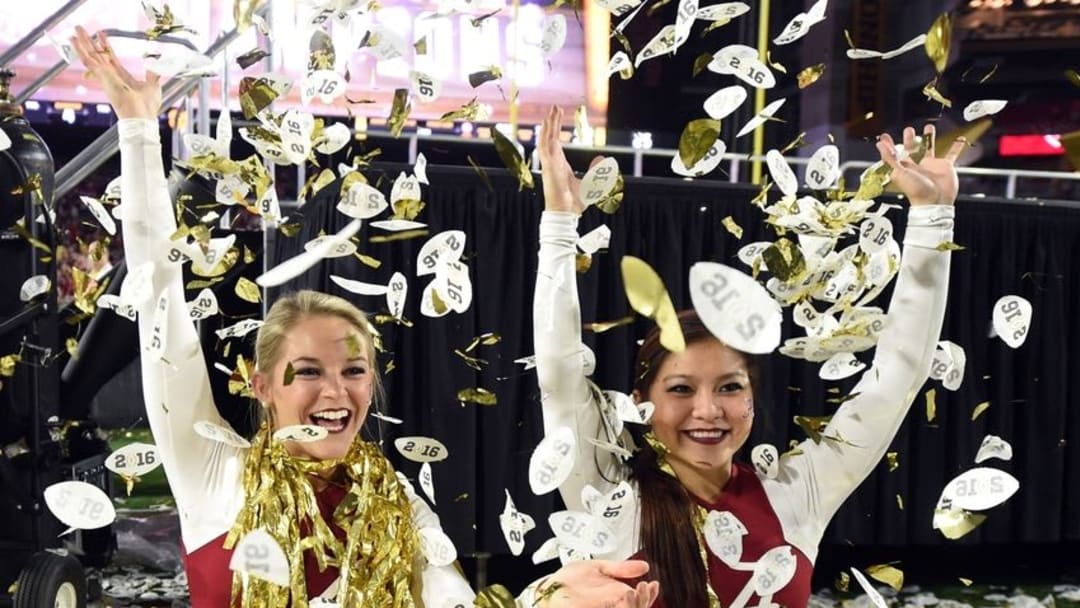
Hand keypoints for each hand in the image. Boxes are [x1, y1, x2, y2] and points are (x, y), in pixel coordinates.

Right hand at [71, 26, 161, 119]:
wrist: (142, 116)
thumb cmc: (147, 107)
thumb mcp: (153, 85)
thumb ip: (152, 74)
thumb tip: (156, 63)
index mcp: (121, 77)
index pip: (110, 58)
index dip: (106, 46)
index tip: (101, 34)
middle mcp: (111, 75)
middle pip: (98, 54)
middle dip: (90, 41)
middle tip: (81, 29)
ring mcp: (105, 75)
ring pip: (91, 55)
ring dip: (83, 42)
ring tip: (76, 28)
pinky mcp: (102, 76)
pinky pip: (88, 60)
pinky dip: (80, 49)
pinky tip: (74, 40)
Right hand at [538, 106, 587, 214]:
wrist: (567, 213)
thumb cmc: (575, 203)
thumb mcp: (592, 183)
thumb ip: (596, 171)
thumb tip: (602, 160)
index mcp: (560, 165)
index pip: (557, 143)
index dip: (557, 129)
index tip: (558, 116)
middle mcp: (553, 163)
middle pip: (551, 138)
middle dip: (553, 122)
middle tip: (554, 107)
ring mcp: (549, 164)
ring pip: (547, 140)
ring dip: (549, 125)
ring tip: (551, 111)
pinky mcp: (548, 167)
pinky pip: (545, 147)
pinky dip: (545, 135)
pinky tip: (547, 124)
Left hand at [538, 560, 659, 607]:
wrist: (549, 586)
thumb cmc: (570, 579)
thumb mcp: (600, 568)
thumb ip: (621, 568)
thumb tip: (645, 566)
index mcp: (617, 595)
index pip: (640, 599)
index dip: (649, 594)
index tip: (653, 584)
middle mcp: (613, 604)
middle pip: (637, 607)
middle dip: (644, 599)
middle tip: (643, 587)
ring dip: (633, 605)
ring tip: (631, 592)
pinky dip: (621, 606)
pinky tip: (621, 597)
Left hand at [876, 124, 965, 206]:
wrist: (935, 202)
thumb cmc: (916, 191)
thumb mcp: (898, 173)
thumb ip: (889, 158)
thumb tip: (880, 145)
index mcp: (904, 166)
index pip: (895, 153)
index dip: (890, 145)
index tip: (885, 136)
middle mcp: (917, 165)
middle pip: (912, 149)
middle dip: (910, 139)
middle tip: (909, 129)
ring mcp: (931, 165)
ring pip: (930, 148)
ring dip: (929, 138)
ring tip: (929, 127)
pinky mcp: (945, 166)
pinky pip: (951, 154)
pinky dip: (956, 146)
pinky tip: (959, 139)